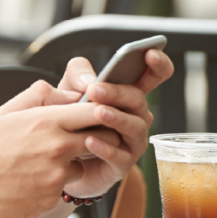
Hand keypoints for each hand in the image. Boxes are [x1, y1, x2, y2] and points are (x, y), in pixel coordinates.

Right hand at [0, 82, 120, 217]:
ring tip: (35, 164)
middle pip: (101, 140)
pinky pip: (61, 189)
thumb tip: (71, 94)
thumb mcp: (7, 112)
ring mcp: (55, 177)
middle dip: (93, 139)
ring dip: (68, 165)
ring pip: (80, 167)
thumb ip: (41, 95)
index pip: (96, 111)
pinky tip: (25, 182)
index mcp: (47, 122)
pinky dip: (49, 185)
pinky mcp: (50, 199)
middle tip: (74, 140)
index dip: (102, 112)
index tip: (97, 115)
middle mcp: (57, 149)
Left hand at [57, 51, 174, 196]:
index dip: (158, 64)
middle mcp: (136, 116)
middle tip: (95, 89)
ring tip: (97, 113)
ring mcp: (132, 141)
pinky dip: (105, 147)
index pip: (154, 76)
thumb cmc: (69, 116)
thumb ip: (77, 75)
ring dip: (116, 119)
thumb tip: (89, 81)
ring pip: (135, 128)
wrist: (58, 155)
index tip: (150, 53)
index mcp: (127, 94)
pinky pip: (119, 157)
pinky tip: (89, 140)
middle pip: (139, 100)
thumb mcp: (68, 88)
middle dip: (118, 93)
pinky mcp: (121, 165)